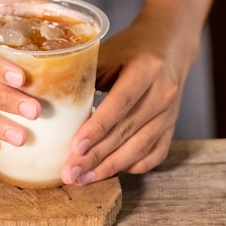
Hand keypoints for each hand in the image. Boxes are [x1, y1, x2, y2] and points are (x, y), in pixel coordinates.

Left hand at [60, 11, 197, 184]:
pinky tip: (110, 172)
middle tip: (70, 173)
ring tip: (82, 179)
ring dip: (110, 168)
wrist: (169, 46)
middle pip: (127, 131)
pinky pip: (154, 154)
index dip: (98, 127)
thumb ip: (86, 76)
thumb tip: (53, 103)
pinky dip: (132, 166)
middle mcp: (163, 93)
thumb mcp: (109, 52)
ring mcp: (170, 113)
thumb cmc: (131, 48)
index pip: (121, 103)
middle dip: (97, 156)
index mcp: (146, 69)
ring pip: (140, 148)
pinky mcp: (172, 127)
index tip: (76, 147)